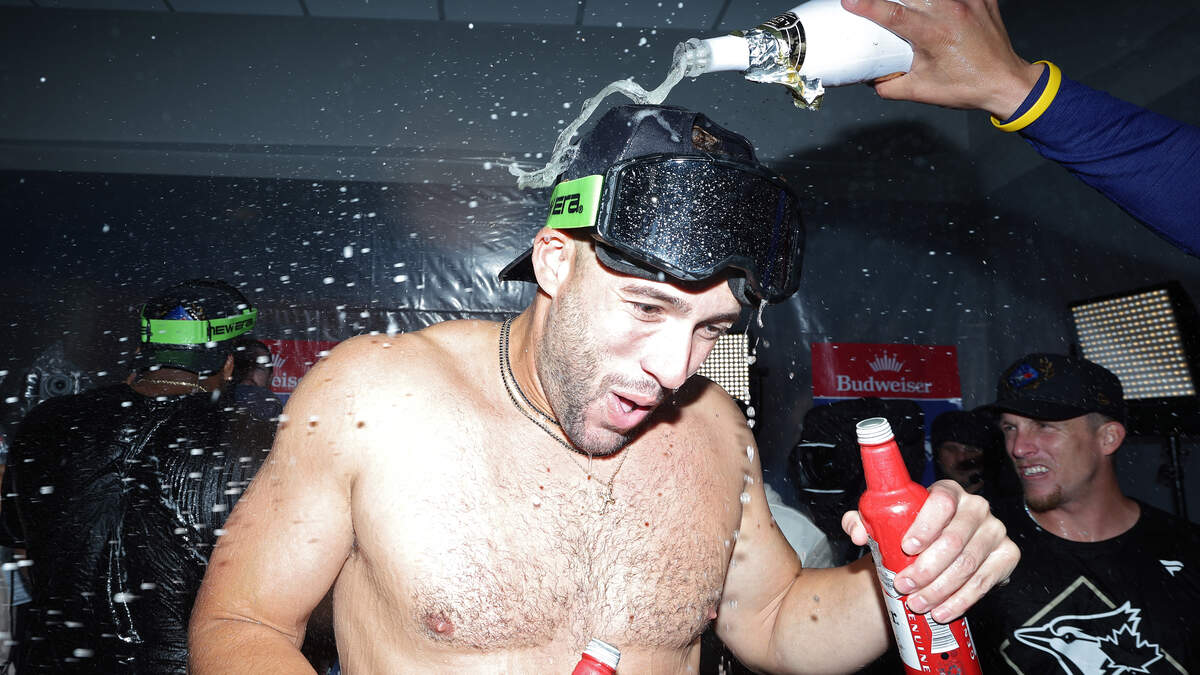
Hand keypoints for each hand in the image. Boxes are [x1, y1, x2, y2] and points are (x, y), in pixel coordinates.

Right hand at [841, 0, 1043, 117]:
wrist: (1005, 82)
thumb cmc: (967, 87)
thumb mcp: (921, 91)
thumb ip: (889, 86)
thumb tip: (869, 78)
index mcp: (935, 34)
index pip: (894, 15)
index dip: (868, 5)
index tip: (849, 0)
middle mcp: (952, 11)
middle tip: (875, 2)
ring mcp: (969, 0)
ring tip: (907, 4)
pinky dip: (944, 0)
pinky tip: (937, 5)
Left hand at [842, 479, 1018, 622]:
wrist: (936, 549)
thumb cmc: (911, 530)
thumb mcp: (884, 521)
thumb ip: (862, 521)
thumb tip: (854, 532)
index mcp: (947, 491)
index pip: (941, 502)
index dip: (925, 526)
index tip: (906, 547)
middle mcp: (976, 507)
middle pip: (953, 540)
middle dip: (926, 568)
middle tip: (904, 585)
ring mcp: (995, 531)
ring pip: (968, 564)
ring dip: (940, 589)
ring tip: (918, 603)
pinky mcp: (1007, 555)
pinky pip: (985, 581)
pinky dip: (961, 600)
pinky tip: (942, 611)